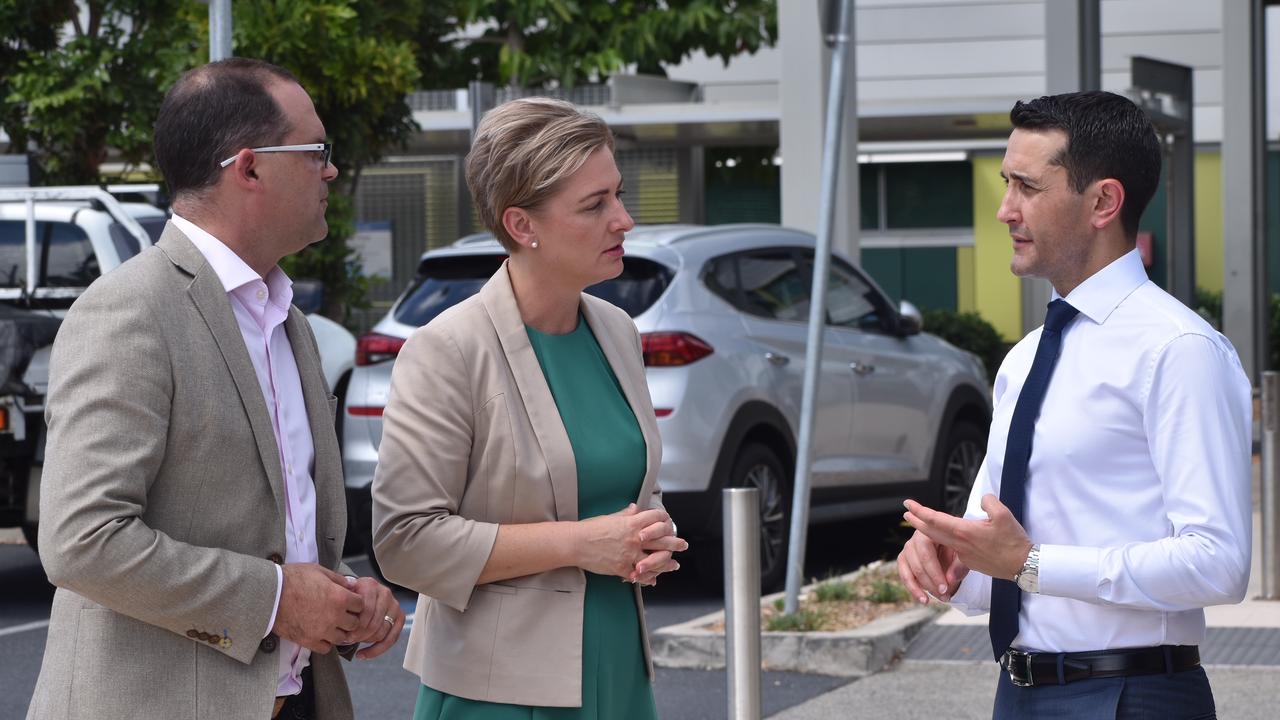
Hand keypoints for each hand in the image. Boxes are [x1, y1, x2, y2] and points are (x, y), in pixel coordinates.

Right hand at [273, 564, 363, 653]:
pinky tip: (321, 634)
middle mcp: (334, 616)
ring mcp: (322, 631)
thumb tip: (350, 585)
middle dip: (350, 618)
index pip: (361, 605)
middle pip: (354, 624)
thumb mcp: (319, 571)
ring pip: (342, 638)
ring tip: (331, 624)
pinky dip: (326, 642)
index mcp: (340, 597)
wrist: (270, 594)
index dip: (355, 602)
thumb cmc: (293, 579)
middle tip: (341, 613)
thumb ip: (338, 579)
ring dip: (339, 631)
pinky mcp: (309, 641)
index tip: (349, 601)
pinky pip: (326, 648)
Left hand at [343, 576, 405, 659]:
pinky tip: (365, 653)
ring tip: (356, 643)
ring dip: (368, 642)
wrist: (360, 591)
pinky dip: (377, 649)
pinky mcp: (400, 617)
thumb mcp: (343, 593)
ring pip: (382, 632)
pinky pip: (391, 638)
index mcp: (370, 586)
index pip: (366, 611)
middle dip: (360, 636)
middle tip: (349, 640)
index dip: (355, 626)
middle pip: (374, 623)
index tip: (344, 635)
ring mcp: (394, 605)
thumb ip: (343, 601)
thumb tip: (342, 617)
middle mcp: (385, 593)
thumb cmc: (350, 596)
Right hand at [573, 503, 670, 578]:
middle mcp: (634, 539)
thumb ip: (626, 515)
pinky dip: (648, 578)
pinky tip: (654, 579)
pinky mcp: (622, 568)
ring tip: (674, 565)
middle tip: (683, 544)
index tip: (669, 522)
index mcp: (632, 523)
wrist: (576, 543)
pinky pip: (640, 575)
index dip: (665, 520)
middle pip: (662, 540)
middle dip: (675, 543)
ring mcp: (630, 555)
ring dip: (667, 564)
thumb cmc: (591, 529)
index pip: (656, 519)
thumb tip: (635, 508)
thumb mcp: (610, 518)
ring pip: (655, 561)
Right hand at [897, 529, 967, 603]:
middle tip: (944, 596)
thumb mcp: (964, 554)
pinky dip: (913, 589)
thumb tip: (950, 580)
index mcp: (929, 532)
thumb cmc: (959, 548)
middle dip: (931, 583)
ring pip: (909, 571)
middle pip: (917, 564)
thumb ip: (959, 565)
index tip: (945, 588)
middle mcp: (915, 539)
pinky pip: (905, 576)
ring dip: (920, 588)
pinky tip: (923, 599)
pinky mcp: (904, 559)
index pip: (926, 553)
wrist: (953, 547)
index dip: (934, 572)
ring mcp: (908, 549)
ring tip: (931, 601)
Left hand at [902, 495, 1032, 582]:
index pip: (935, 519)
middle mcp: (960, 544)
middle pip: (931, 532)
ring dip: (928, 532)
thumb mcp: (1003, 515)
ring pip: (941, 542)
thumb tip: (982, 499)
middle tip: (906, 513)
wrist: (1023, 566)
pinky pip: (952, 550)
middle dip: (917, 521)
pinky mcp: (969, 562)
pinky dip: (944, 543)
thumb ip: (988, 502)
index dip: (920, 511)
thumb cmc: (1013, 541)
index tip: (908, 504)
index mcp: (964, 531)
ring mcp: (963, 554)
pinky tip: (945, 538)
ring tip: (920, 524)